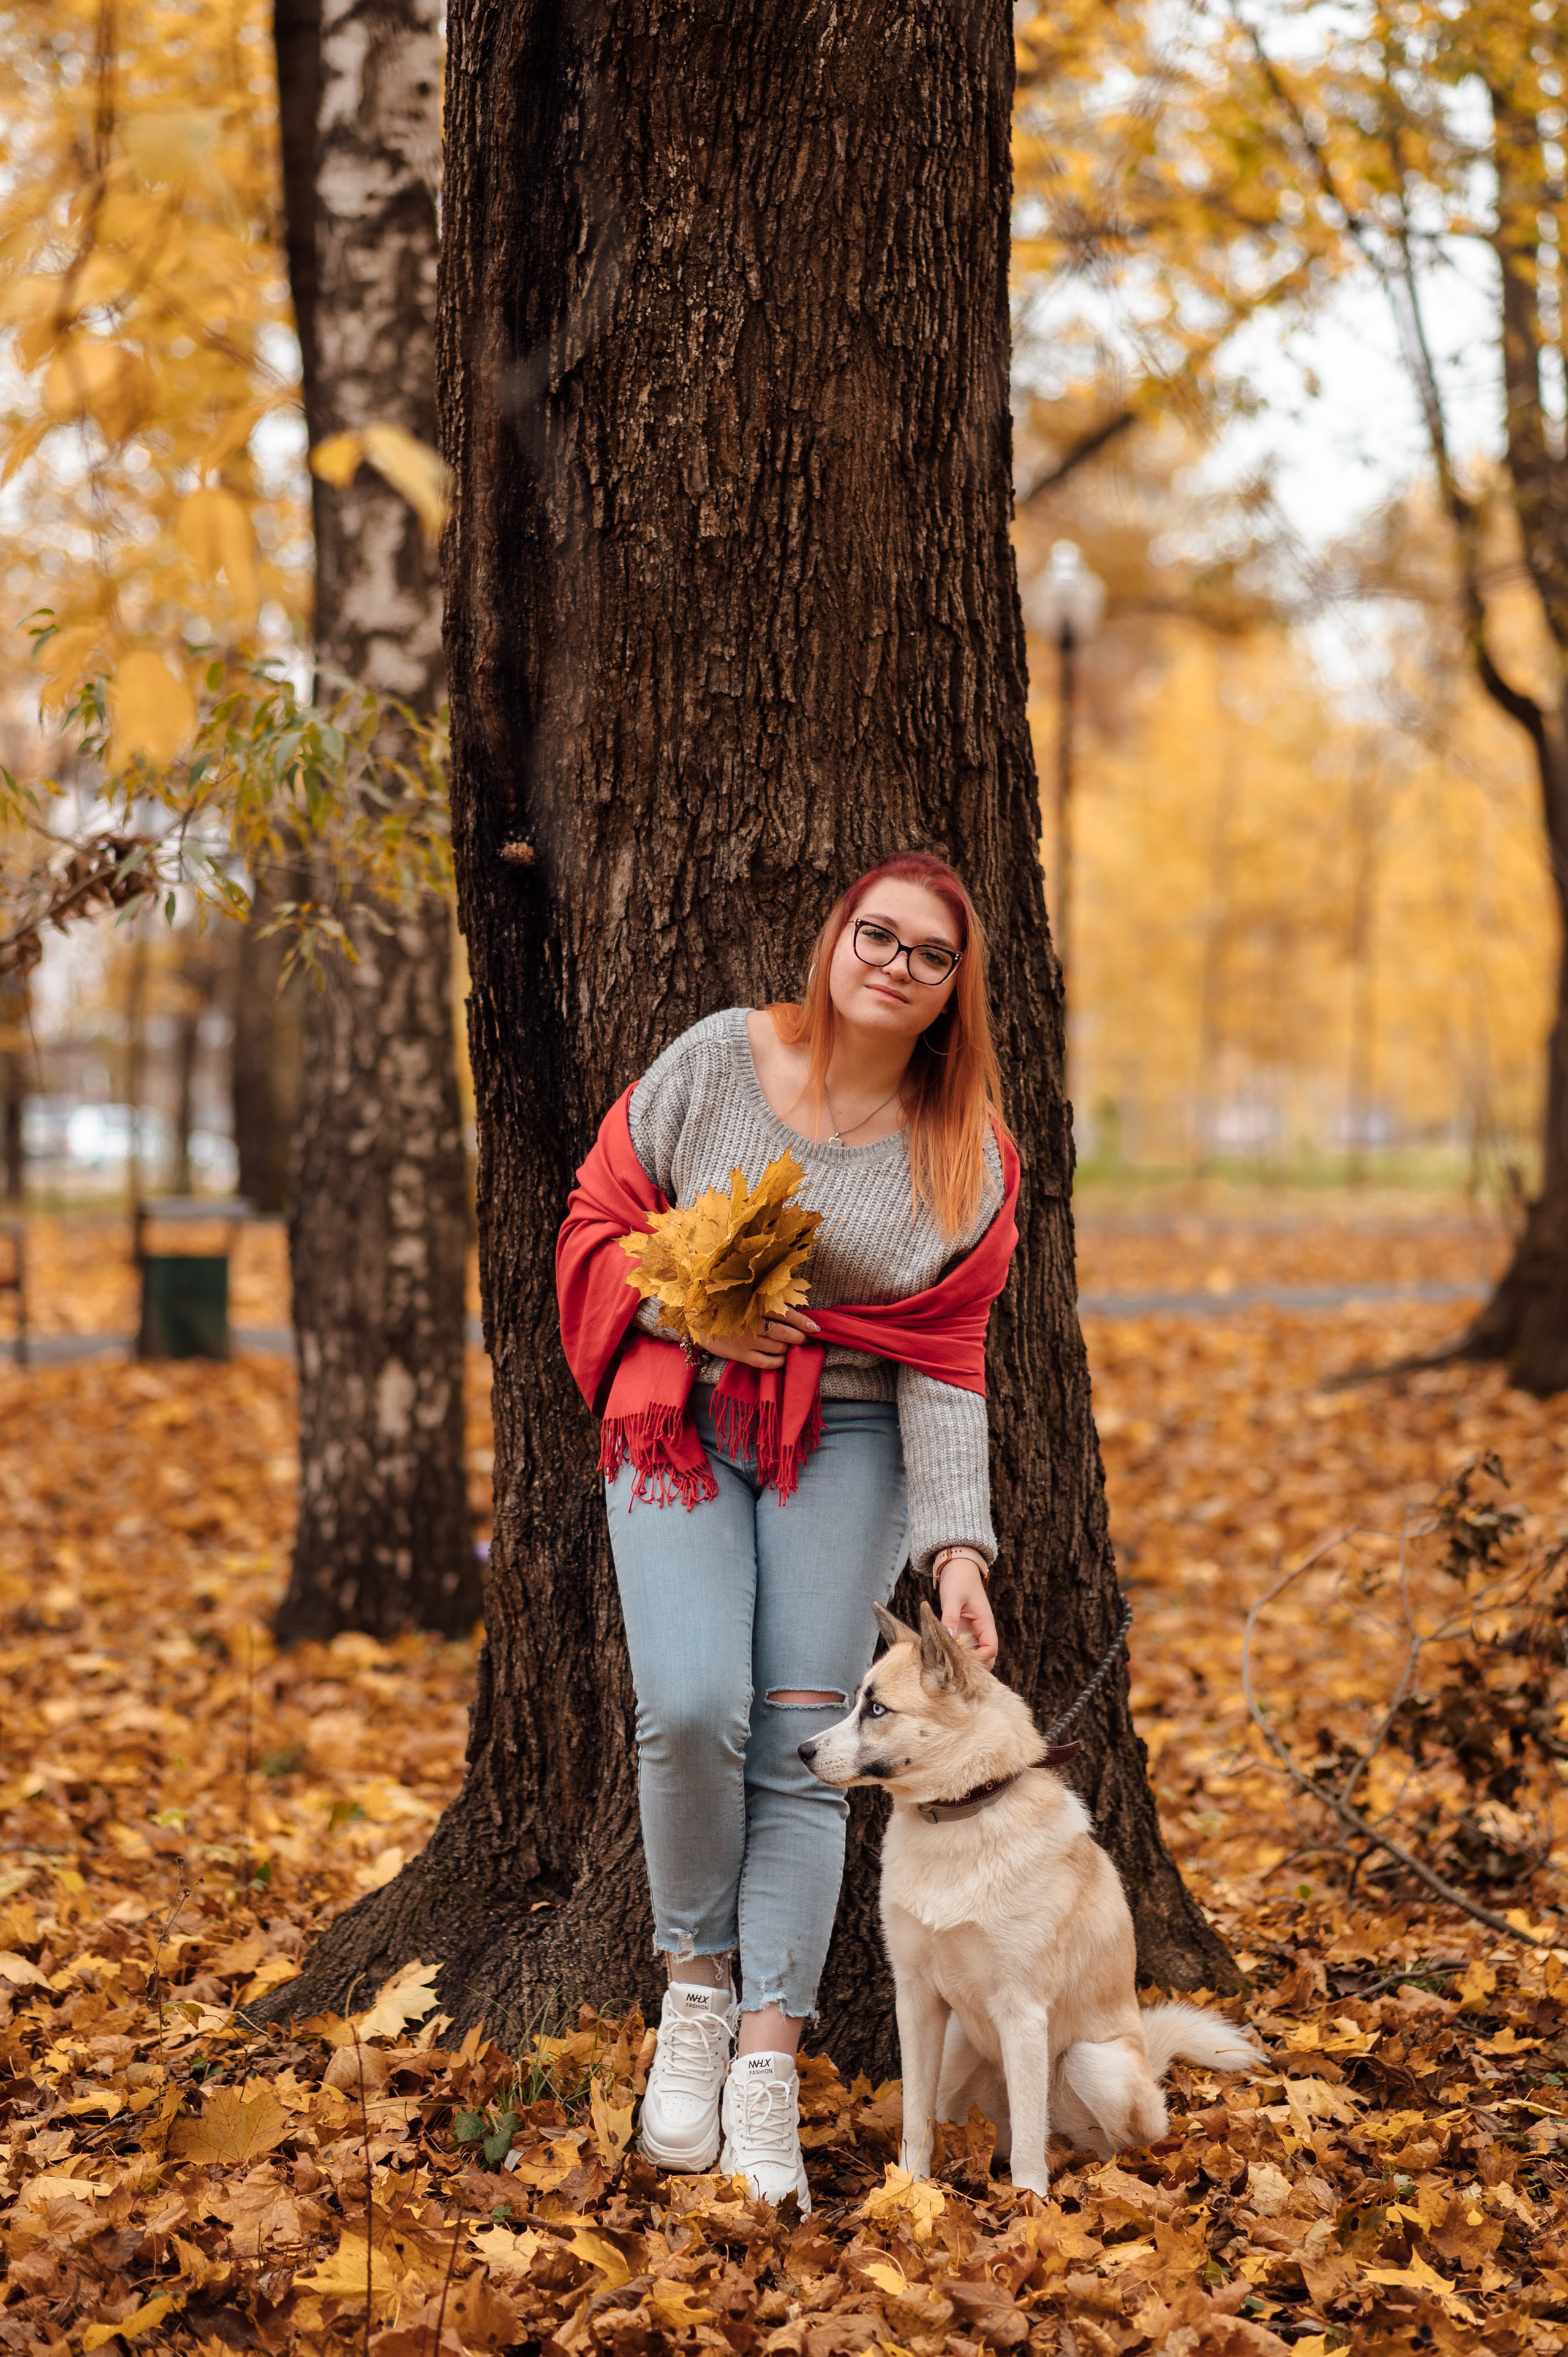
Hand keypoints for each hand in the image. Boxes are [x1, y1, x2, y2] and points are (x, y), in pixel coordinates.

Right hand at [688, 1304, 818, 1370]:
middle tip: (805, 1339)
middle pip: (786, 1334)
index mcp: (756, 1304)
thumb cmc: (729, 1306)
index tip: (815, 1328)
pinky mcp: (741, 1355)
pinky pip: (767, 1363)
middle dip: (800, 1338)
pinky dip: (778, 1362)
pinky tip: (781, 1358)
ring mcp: (747, 1340)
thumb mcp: (747, 1297)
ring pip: (779, 1349)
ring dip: (788, 1349)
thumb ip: (768, 1302)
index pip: (786, 1314)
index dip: (803, 1322)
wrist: (700, 1320)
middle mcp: (753, 1322)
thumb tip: (795, 1312)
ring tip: (789, 1346)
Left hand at [937, 1553, 996, 1665]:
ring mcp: (973, 1632)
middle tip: (953, 1665)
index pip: (990, 1650)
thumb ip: (950, 1618)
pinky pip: (964, 1647)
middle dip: (974, 1664)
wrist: (957, 1567)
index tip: (960, 1659)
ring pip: (975, 1654)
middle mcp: (982, 1630)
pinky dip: (957, 1653)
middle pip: (986, 1657)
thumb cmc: (958, 1580)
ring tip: (947, 1661)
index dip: (979, 1658)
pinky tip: (944, 1653)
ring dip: (965, 1659)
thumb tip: (948, 1639)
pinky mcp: (963, 1630)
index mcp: (985, 1623)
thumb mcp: (952, 1598)